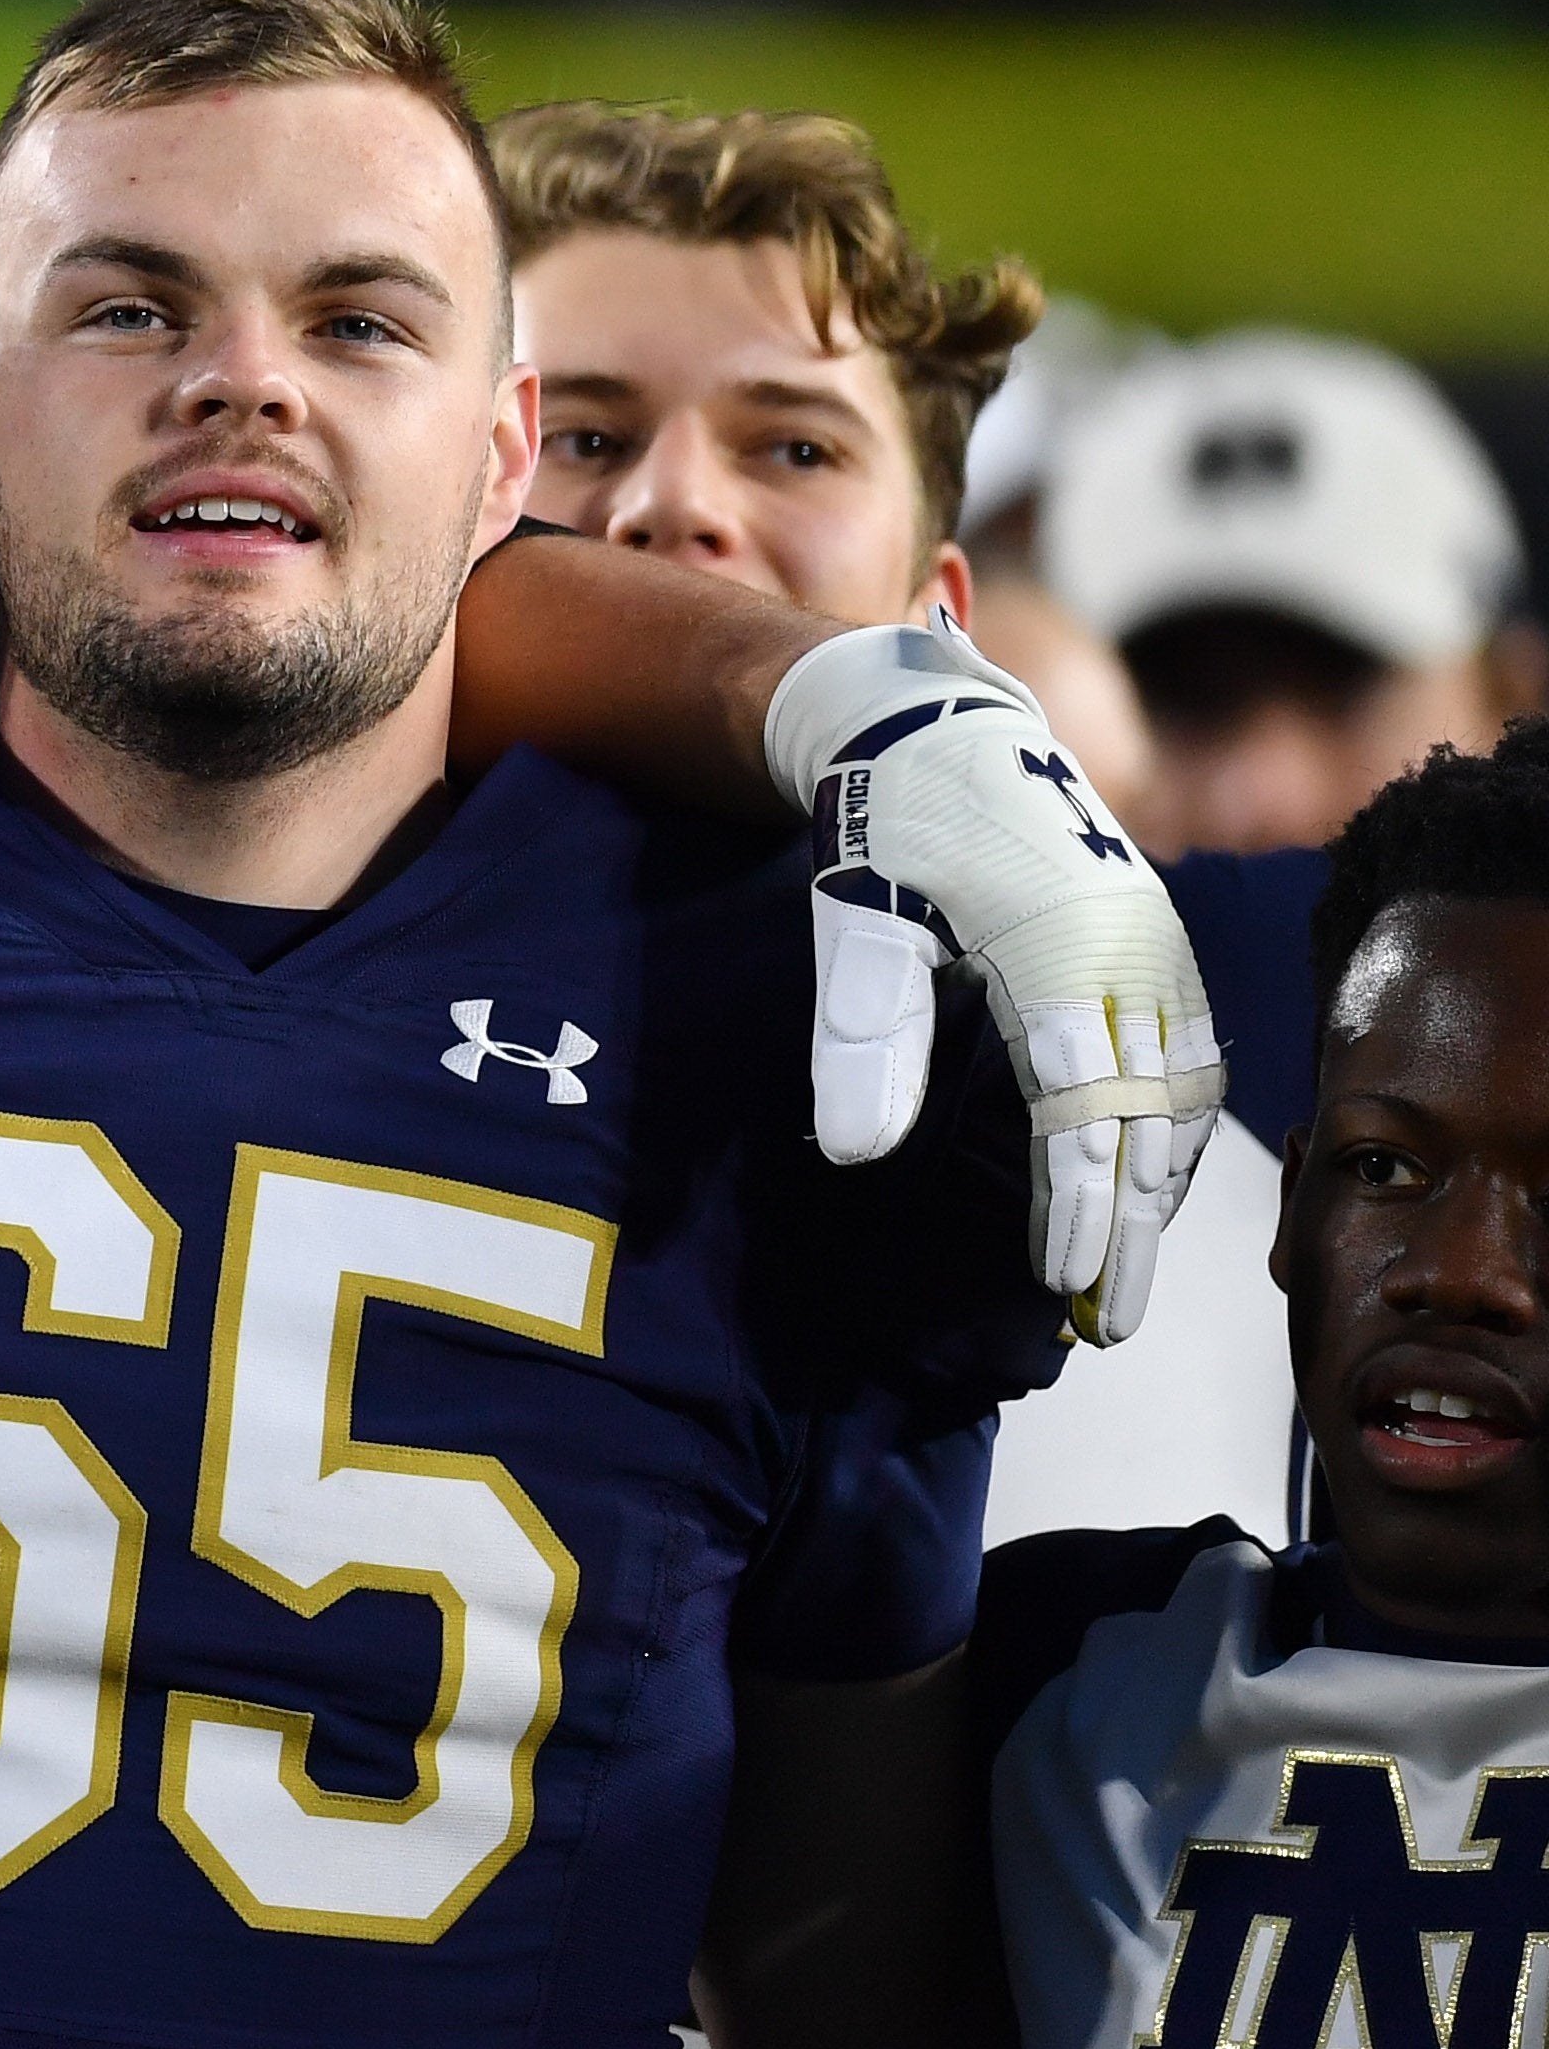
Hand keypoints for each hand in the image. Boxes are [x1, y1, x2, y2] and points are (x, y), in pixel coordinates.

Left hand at [769, 623, 1223, 1345]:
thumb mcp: (858, 922)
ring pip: (1186, 1093)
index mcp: (1059, 951)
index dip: (1077, 1206)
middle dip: (1132, 1226)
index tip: (1064, 1285)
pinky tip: (1151, 1181)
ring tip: (1130, 1268)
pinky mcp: (1160, 940)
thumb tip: (856, 1154)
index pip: (1081, 1113)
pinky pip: (1193, 1052)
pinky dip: (1177, 1127)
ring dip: (1163, 1184)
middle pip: (1149, 1120)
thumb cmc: (885, 828)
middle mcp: (1131, 951)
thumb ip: (863, 1036)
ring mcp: (1157, 944)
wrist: (939, 728)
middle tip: (1110, 1319)